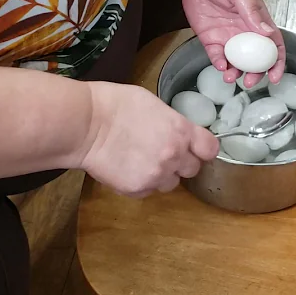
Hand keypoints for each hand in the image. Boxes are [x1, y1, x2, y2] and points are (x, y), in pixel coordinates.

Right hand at [79, 82, 218, 197]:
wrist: (85, 125)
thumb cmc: (114, 105)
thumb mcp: (153, 104)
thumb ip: (172, 122)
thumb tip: (178, 132)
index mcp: (181, 131)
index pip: (210, 149)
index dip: (203, 149)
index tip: (196, 148)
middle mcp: (174, 156)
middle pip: (192, 169)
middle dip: (180, 162)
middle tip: (162, 152)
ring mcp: (156, 175)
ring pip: (170, 183)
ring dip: (161, 174)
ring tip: (140, 160)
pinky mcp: (137, 189)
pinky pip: (148, 190)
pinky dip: (141, 182)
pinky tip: (126, 167)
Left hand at [175, 0, 285, 86]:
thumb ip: (252, 11)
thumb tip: (268, 32)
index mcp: (257, 18)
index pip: (273, 44)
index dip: (277, 62)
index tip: (275, 76)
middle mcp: (244, 30)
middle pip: (255, 58)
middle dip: (255, 73)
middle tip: (249, 82)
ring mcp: (227, 34)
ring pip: (236, 61)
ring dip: (236, 72)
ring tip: (230, 76)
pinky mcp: (209, 36)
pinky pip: (216, 55)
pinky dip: (219, 63)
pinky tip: (219, 65)